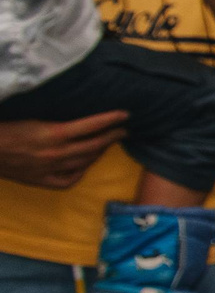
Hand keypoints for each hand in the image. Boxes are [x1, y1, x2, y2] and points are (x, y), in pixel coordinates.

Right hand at [0, 112, 126, 187]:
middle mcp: (56, 153)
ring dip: (99, 152)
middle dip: (112, 137)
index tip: (125, 115)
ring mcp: (50, 169)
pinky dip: (80, 172)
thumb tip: (77, 111)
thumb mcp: (29, 115)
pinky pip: (68, 180)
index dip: (110, 120)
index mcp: (54, 133)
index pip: (92, 126)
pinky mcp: (40, 180)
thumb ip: (55, 117)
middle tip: (124, 130)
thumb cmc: (4, 128)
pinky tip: (85, 165)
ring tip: (108, 143)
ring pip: (84, 162)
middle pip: (94, 146)